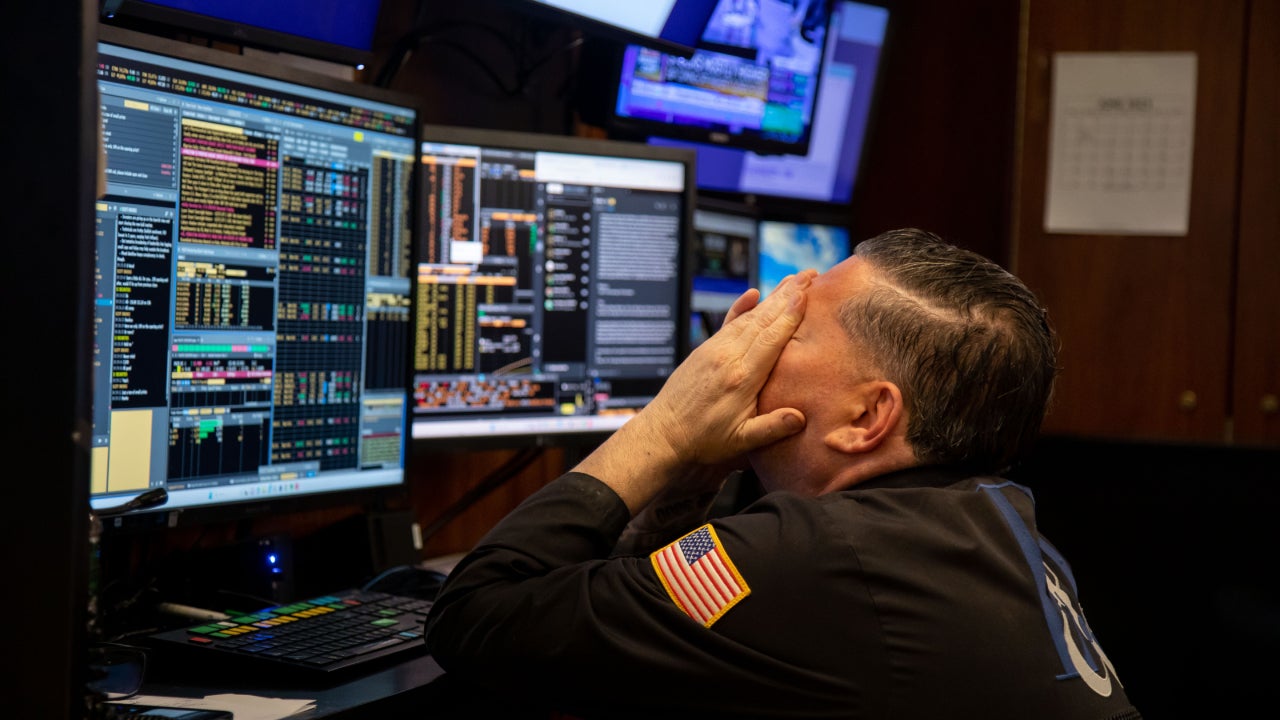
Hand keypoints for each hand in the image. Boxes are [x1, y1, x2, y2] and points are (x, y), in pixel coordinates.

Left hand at [643, 270, 815, 465]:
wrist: (664, 435)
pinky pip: (727, 324)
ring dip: (771, 297)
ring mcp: (713, 351)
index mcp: (741, 378)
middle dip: (787, 296)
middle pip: (762, 320)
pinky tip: (752, 294)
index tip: (806, 293)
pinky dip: (741, 308)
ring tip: (791, 281)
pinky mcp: (704, 352)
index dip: (790, 315)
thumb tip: (800, 417)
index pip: (771, 339)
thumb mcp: (740, 442)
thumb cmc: (703, 441)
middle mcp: (727, 357)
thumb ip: (771, 428)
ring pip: (747, 318)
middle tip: (810, 275)